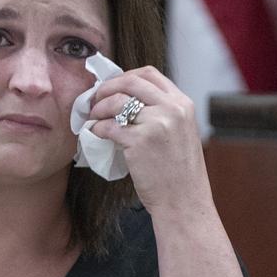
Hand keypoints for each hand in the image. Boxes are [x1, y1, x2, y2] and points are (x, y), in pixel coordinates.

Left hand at [88, 66, 210, 214]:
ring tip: (92, 117)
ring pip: (116, 102)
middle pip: (130, 82)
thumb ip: (163, 112)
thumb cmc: (179, 173)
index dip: (125, 77)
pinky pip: (109, 126)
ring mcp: (156, 124)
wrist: (183, 201)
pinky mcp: (139, 142)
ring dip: (99, 108)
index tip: (113, 87)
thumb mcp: (181, 132)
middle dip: (107, 88)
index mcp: (183, 104)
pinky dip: (97, 128)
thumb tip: (128, 100)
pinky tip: (95, 133)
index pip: (149, 74)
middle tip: (95, 99)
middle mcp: (172, 109)